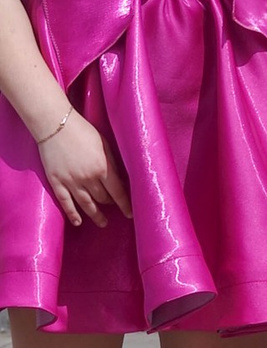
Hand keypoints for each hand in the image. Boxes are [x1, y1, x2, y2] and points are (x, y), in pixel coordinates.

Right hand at [36, 105, 127, 226]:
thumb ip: (112, 164)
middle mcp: (88, 178)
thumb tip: (120, 181)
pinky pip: (65, 202)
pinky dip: (72, 214)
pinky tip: (78, 222)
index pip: (118, 193)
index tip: (130, 214)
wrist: (55, 124)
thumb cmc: (82, 131)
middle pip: (102, 199)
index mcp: (103, 168)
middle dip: (109, 204)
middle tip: (113, 207)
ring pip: (86, 204)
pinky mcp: (56, 181)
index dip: (125, 205)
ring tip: (102, 223)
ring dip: (95, 215)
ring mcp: (71, 181)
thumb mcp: (105, 145)